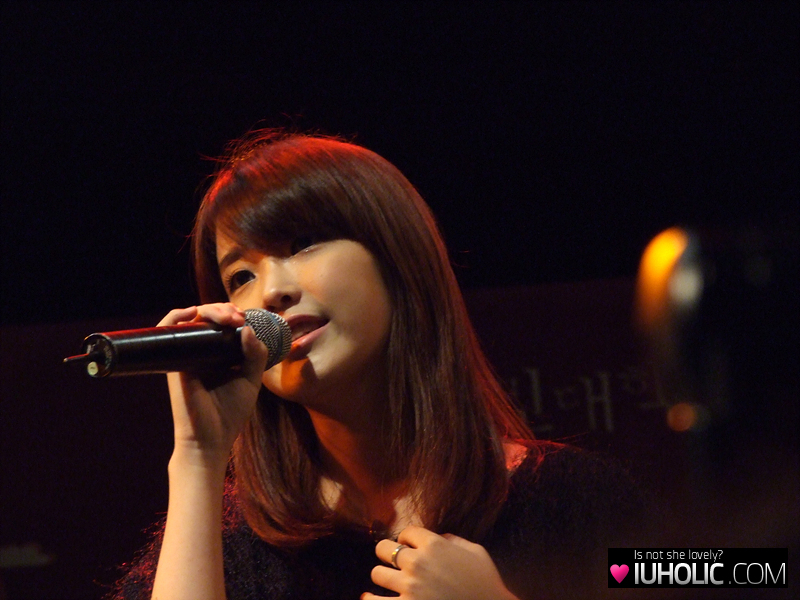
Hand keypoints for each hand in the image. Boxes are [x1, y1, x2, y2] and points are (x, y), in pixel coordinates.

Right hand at [159, 303, 268, 468]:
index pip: (221, 325)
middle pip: (206, 317)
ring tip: (226, 316)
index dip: (233, 315)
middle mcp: (200, 352)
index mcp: (218, 355)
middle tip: (238, 317)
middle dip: (224, 310)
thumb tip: (248, 328)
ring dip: (208, 310)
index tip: (245, 320)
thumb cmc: (229, 413)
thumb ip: (255, 355)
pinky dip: (176, 316)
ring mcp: (185, 355)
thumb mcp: (250, 380)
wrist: (210, 440)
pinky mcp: (174, 362)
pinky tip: (193, 313)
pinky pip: (167, 331)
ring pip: (189, 319)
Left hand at [365, 525, 518, 599]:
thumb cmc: (486, 584)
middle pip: (384, 549)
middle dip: (387, 553)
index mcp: (435, 545)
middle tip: (392, 561)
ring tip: (387, 581)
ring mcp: (410, 586)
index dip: (406, 537)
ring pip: (377, 574)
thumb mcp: (476, 553)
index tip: (407, 544)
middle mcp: (418, 562)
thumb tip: (439, 538)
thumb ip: (454, 541)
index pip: (407, 531)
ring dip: (383, 577)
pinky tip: (369, 598)